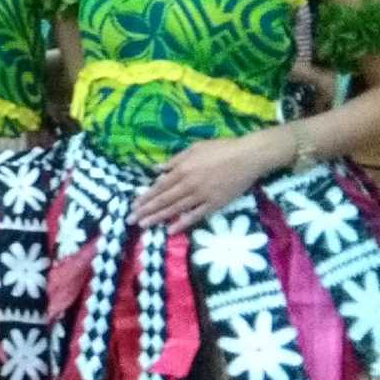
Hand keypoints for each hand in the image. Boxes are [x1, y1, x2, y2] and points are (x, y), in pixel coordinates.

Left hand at [130, 129, 292, 229]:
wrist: (248, 156)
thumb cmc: (221, 148)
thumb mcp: (194, 148)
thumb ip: (174, 160)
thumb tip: (156, 169)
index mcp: (182, 169)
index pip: (159, 186)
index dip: (146, 197)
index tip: (133, 205)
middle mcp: (189, 184)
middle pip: (164, 199)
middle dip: (146, 210)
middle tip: (131, 220)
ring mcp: (202, 195)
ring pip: (176, 209)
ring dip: (159, 218)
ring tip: (144, 225)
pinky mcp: (215, 203)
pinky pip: (196, 215)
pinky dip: (183, 223)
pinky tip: (171, 230)